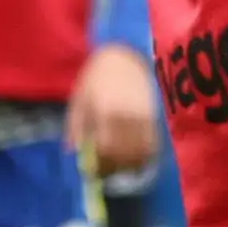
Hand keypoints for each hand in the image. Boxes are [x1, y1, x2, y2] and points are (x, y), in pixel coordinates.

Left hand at [68, 44, 159, 177]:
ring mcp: (143, 115)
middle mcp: (126, 116)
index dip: (100, 165)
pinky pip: (153, 143)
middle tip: (107, 172)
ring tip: (121, 167)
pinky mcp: (155, 115)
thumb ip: (74, 126)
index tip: (94, 171)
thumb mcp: (79, 98)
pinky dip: (146, 155)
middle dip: (115, 168)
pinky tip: (137, 158)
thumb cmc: (97, 76)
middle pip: (124, 154)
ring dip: (131, 164)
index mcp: (104, 111)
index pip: (105, 149)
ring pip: (141, 151)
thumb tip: (73, 151)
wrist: (125, 55)